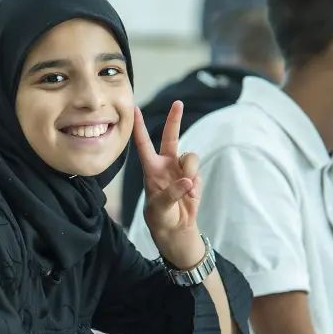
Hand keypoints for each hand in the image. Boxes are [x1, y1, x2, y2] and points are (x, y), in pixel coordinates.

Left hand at [132, 102, 204, 268]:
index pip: (144, 144)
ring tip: (187, 188)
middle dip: (175, 120)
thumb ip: (171, 194)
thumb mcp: (160, 209)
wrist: (177, 230)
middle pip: (171, 137)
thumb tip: (187, 181)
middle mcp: (166, 165)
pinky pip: (198, 172)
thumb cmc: (160, 219)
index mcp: (151, 169)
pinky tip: (190, 195)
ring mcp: (181, 170)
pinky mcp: (194, 177)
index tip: (134, 109)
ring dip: (191, 169)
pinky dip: (196, 183)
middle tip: (178, 103)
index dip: (139, 127)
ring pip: (191, 157)